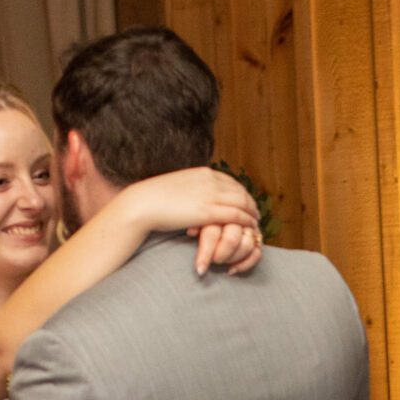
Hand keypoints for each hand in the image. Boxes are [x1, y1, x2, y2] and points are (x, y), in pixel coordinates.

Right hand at [126, 167, 259, 273]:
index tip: (246, 202)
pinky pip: (236, 215)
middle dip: (250, 203)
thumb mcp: (179, 185)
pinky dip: (247, 221)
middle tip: (255, 213)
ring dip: (252, 212)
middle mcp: (210, 180)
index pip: (231, 182)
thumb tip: (197, 193)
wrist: (144, 204)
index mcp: (203, 172)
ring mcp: (211, 195)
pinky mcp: (209, 211)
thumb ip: (193, 187)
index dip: (242, 193)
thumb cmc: (156, 198)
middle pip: (241, 191)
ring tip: (255, 222)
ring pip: (242, 203)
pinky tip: (250, 227)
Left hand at [195, 219, 264, 275]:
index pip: (212, 233)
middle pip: (232, 240)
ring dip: (233, 259)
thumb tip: (190, 232)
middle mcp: (234, 217)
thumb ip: (193, 223)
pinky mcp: (257, 237)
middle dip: (221, 256)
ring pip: (247, 245)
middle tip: (213, 262)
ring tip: (222, 264)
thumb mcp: (193, 218)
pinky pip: (256, 253)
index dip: (206, 253)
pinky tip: (231, 270)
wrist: (212, 215)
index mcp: (216, 211)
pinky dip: (245, 264)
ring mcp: (248, 226)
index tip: (200, 269)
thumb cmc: (198, 221)